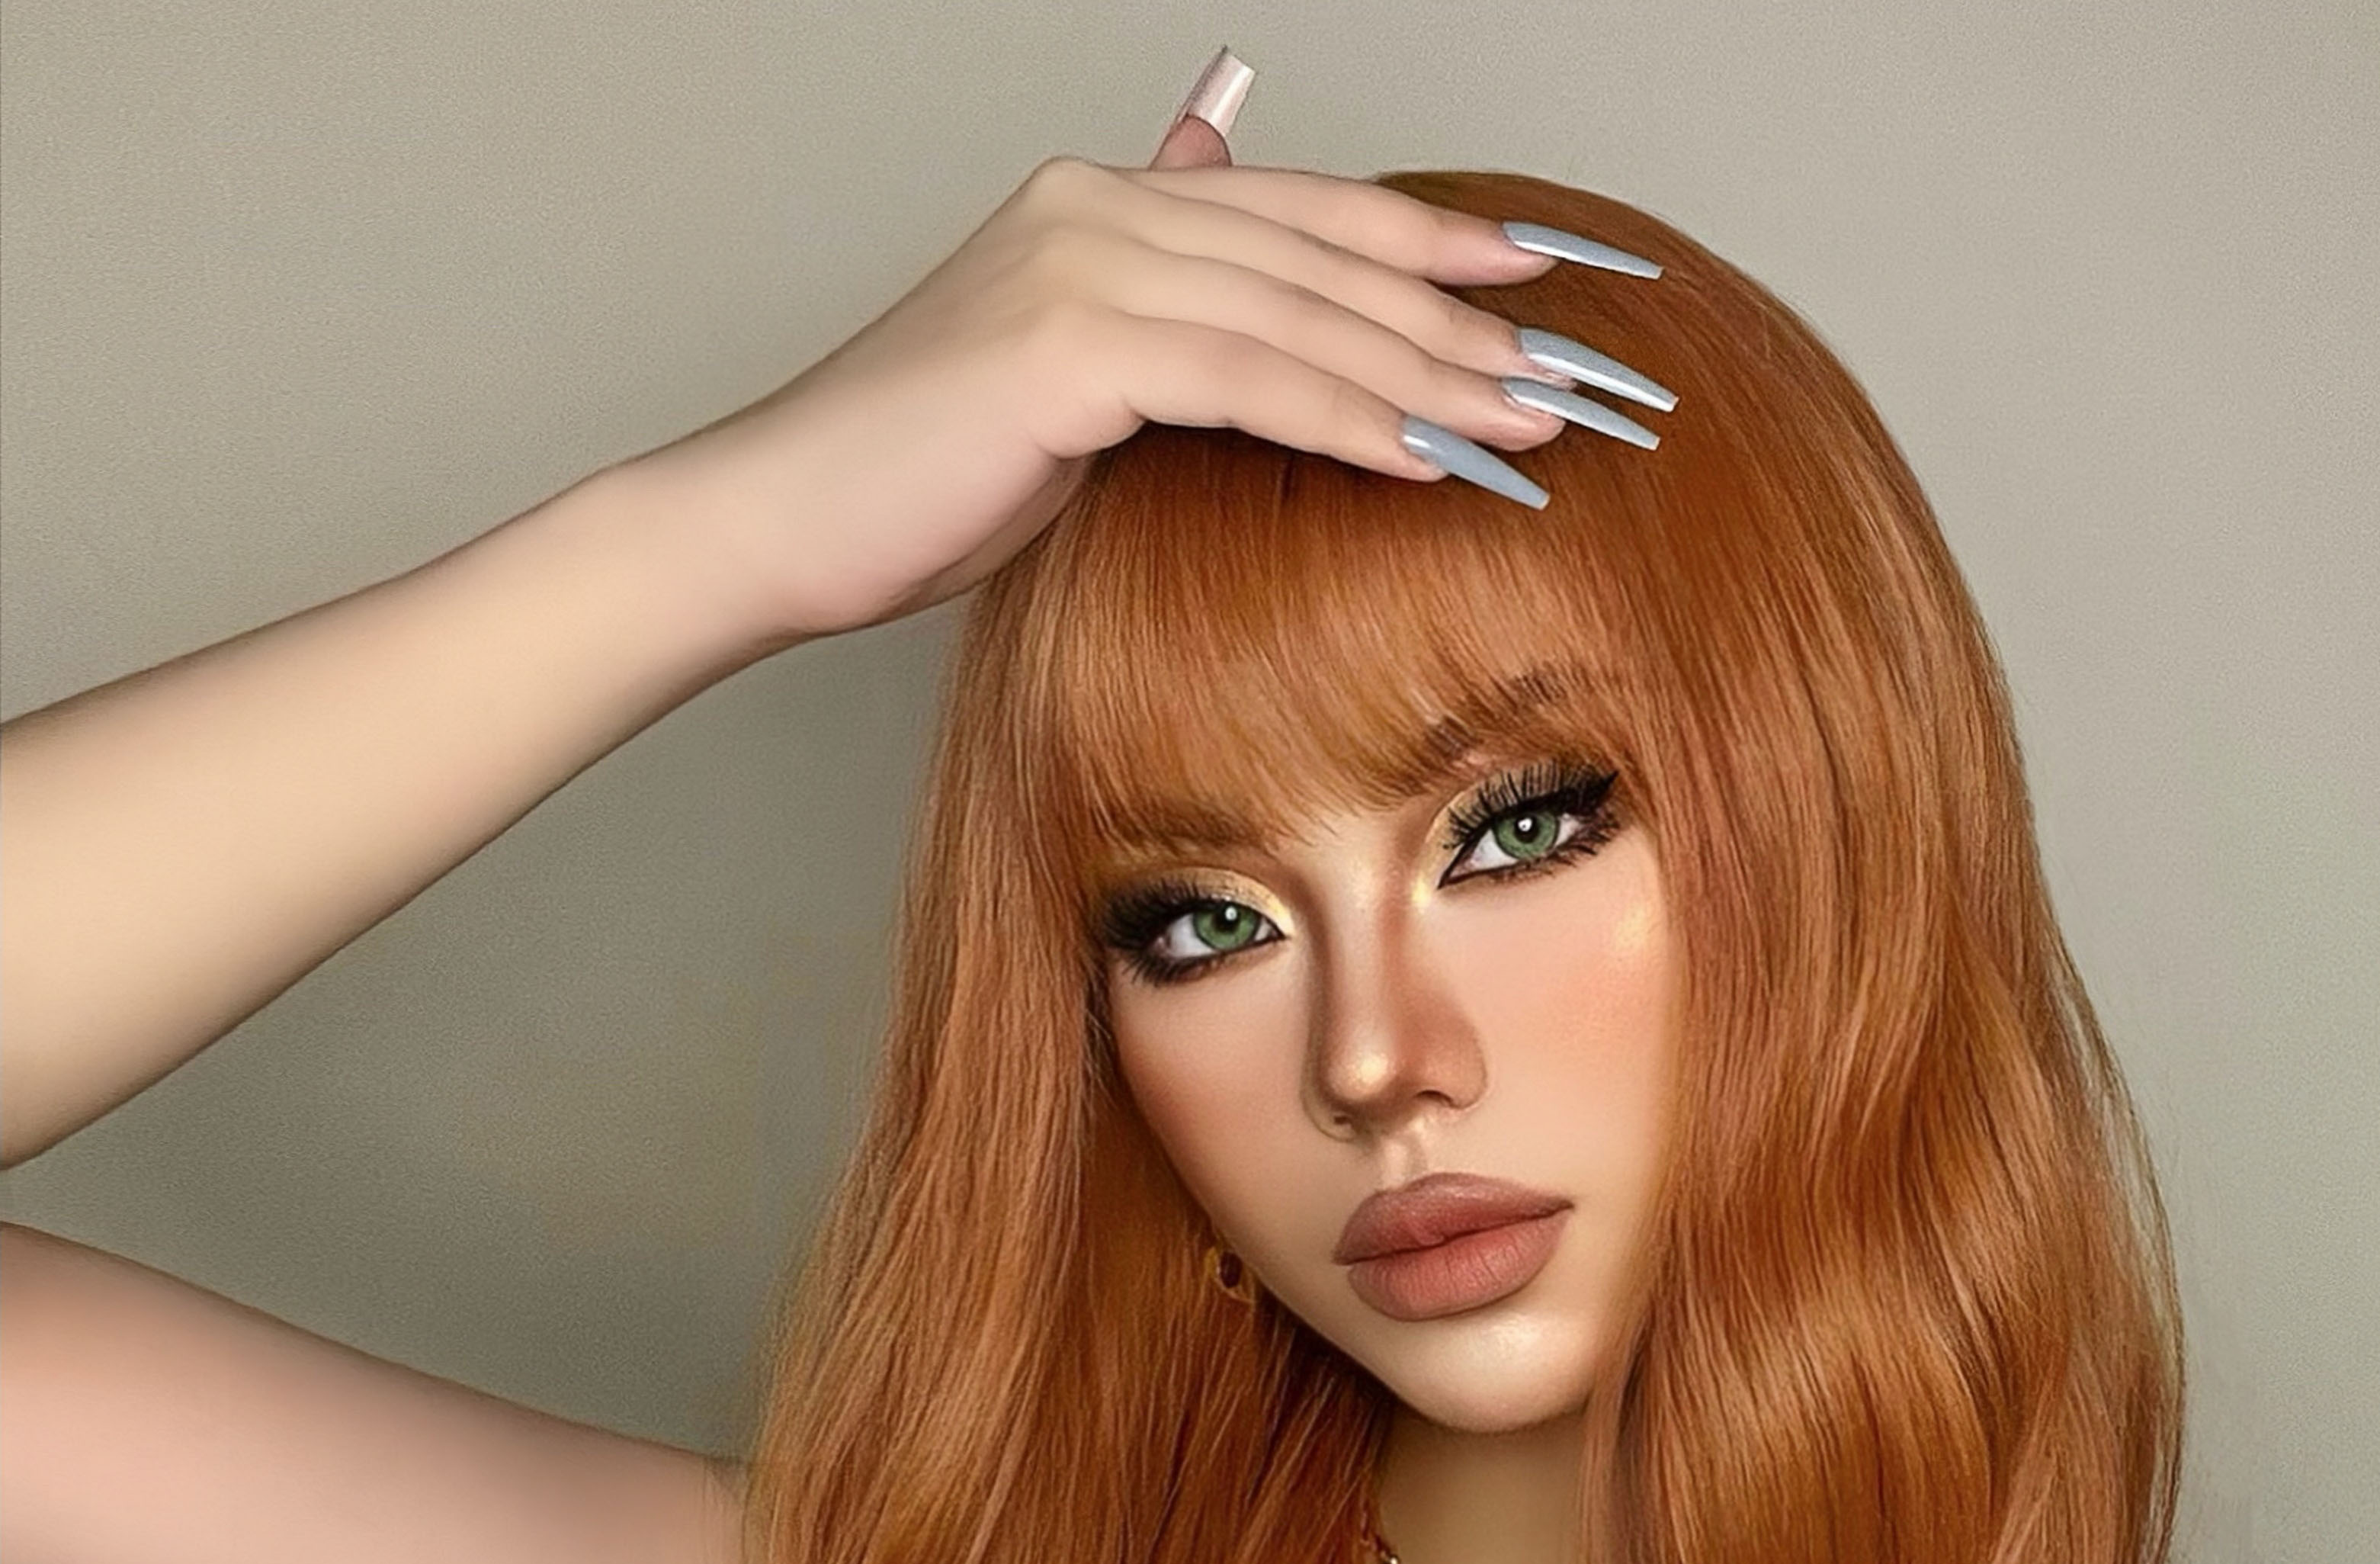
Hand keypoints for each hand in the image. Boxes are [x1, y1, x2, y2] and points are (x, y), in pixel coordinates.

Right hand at [638, 59, 1563, 647]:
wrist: (785, 520)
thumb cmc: (923, 483)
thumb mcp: (1069, 397)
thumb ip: (1165, 344)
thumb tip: (1255, 332)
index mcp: (1106, 206)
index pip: (1306, 215)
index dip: (1430, 246)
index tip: (1537, 280)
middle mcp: (1101, 207)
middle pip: (1326, 258)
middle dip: (1462, 318)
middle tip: (1574, 373)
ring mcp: (1082, 263)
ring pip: (1305, 315)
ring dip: (1432, 374)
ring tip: (1532, 425)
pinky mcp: (1068, 344)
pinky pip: (1249, 378)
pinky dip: (1349, 417)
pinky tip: (1430, 455)